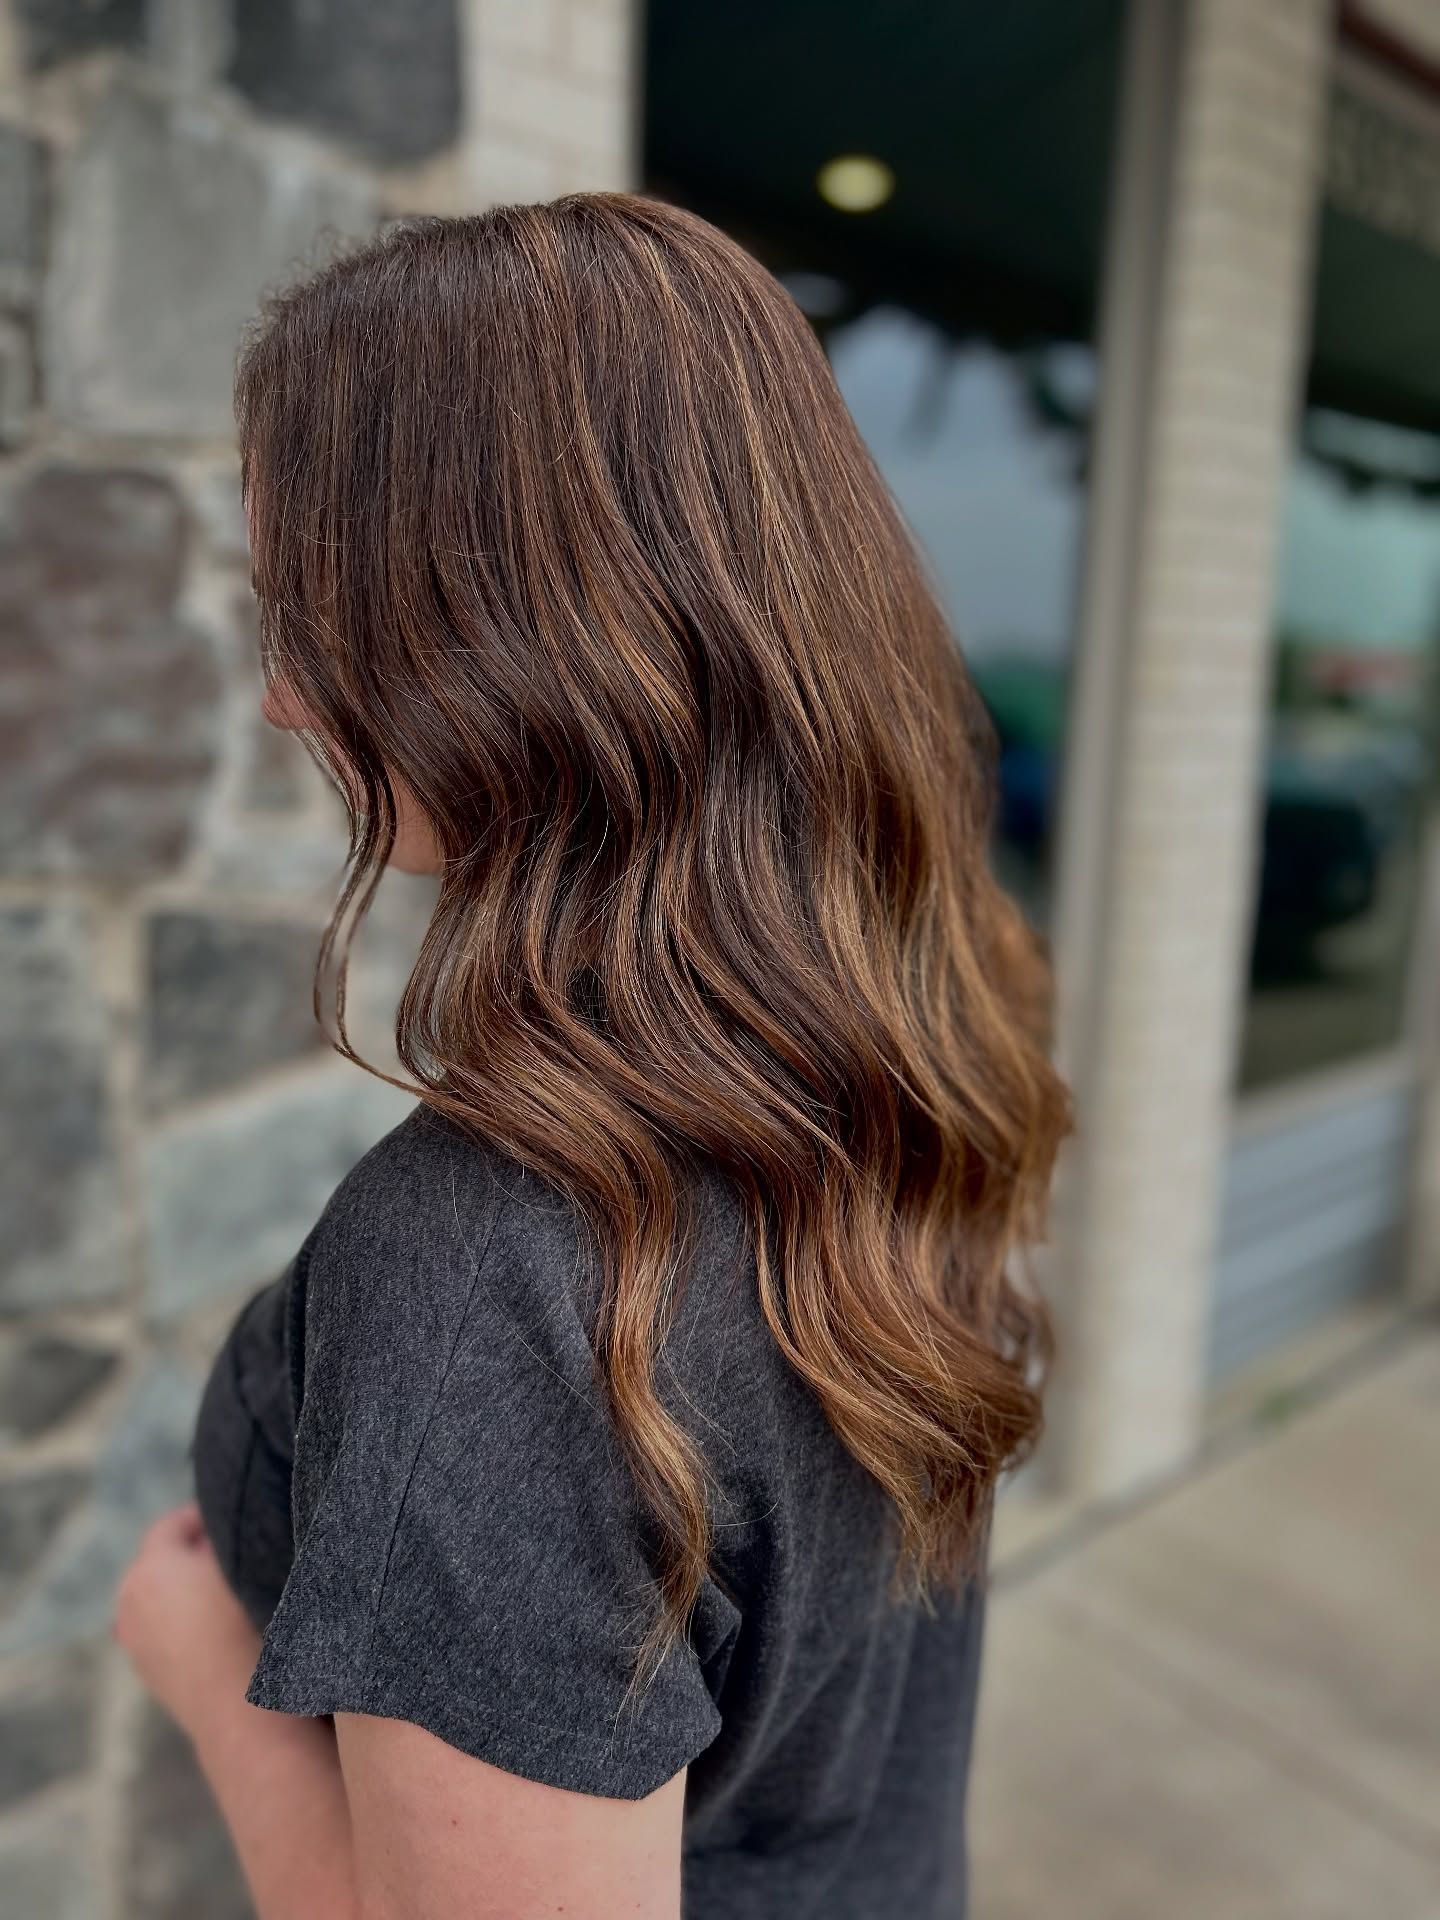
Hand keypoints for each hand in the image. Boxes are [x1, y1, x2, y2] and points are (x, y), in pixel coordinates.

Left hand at [115, 1502, 262, 1742]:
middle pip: (157, 1559)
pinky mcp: (141, 1664)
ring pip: (153, 1595)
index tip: (227, 1518)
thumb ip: (220, 1541)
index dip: (200, 1517)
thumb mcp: (239, 1567)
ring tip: (217, 1592)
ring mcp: (130, 1635)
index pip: (172, 1525)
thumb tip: (210, 1539)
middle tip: (225, 1552)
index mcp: (152, 1565)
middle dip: (187, 1553)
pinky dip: (174, 1619)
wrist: (234, 1703)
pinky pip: (155, 1626)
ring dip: (178, 1587)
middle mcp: (130, 1597)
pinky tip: (207, 1628)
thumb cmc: (244, 1626)